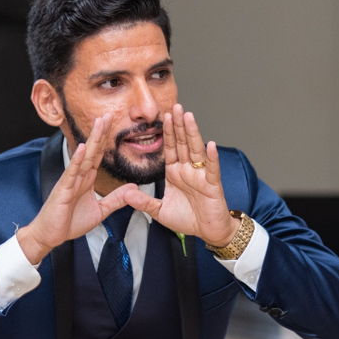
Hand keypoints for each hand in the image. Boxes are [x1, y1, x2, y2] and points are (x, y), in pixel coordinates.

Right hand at [17, 114, 138, 264]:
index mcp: (86, 179)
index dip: (106, 140)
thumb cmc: (69, 222)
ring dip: (92, 139)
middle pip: (93, 150)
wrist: (50, 236)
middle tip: (108, 114)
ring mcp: (70, 181)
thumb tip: (133, 188)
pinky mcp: (63, 189)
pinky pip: (72, 172)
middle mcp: (78, 176)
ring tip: (99, 123)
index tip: (114, 124)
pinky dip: (78, 159)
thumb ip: (115, 199)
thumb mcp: (100, 211)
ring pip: (84, 156)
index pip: (98, 155)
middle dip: (101, 132)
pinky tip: (83, 148)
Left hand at [123, 104, 238, 246]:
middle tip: (176, 106)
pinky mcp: (212, 185)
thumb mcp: (160, 211)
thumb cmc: (188, 219)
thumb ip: (144, 202)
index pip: (170, 148)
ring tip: (189, 117)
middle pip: (183, 143)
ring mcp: (201, 175)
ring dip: (193, 133)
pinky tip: (211, 145)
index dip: (167, 132)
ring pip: (196, 150)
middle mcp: (188, 170)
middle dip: (179, 125)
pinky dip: (212, 158)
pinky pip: (212, 169)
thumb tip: (126, 193)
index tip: (164, 116)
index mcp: (175, 173)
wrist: (208, 232)